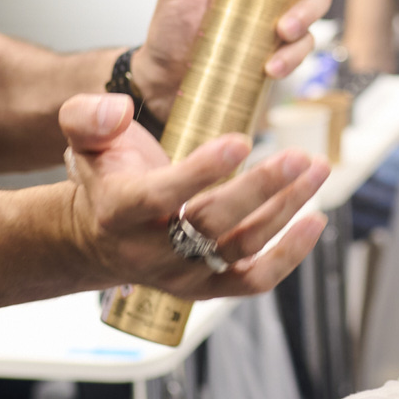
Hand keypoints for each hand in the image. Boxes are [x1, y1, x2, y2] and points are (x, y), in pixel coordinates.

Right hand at [58, 94, 328, 295]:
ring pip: (242, 248)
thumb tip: (119, 109)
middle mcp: (150, 253)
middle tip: (298, 157)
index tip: (242, 139)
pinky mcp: (209, 288)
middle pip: (211, 225)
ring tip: (316, 169)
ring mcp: (183, 275)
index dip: (202, 170)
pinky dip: (290, 255)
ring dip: (286, 210)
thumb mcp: (81, 136)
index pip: (161, 197)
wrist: (100, 237)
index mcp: (118, 212)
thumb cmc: (104, 177)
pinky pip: (254, 281)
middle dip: (260, 189)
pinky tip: (315, 220)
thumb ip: (89, 114)